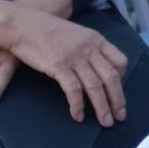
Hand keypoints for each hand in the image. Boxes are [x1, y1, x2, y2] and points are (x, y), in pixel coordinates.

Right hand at [1, 6, 127, 126]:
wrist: (25, 25)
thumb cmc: (49, 32)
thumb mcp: (77, 35)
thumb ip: (89, 48)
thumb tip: (98, 67)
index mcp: (96, 39)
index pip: (120, 61)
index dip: (122, 79)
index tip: (119, 93)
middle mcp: (89, 48)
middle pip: (111, 77)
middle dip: (117, 100)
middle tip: (119, 117)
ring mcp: (75, 57)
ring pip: (95, 86)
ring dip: (102, 107)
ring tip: (105, 122)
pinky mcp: (59, 66)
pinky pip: (74, 90)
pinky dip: (78, 105)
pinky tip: (78, 116)